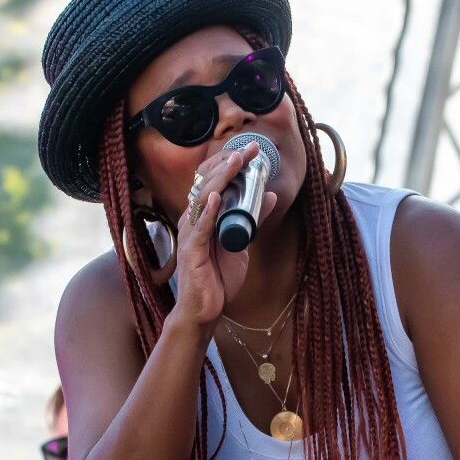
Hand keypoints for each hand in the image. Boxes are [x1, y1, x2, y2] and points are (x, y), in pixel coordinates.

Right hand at [168, 141, 280, 331]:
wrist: (204, 310)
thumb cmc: (217, 279)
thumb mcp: (241, 244)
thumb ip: (252, 221)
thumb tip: (269, 196)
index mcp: (204, 216)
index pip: (214, 181)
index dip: (230, 163)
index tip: (251, 150)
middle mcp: (193, 220)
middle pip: (207, 183)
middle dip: (229, 164)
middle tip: (249, 149)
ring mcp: (191, 234)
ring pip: (203, 199)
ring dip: (220, 178)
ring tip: (236, 161)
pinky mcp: (191, 251)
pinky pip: (200, 227)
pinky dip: (208, 211)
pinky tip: (216, 198)